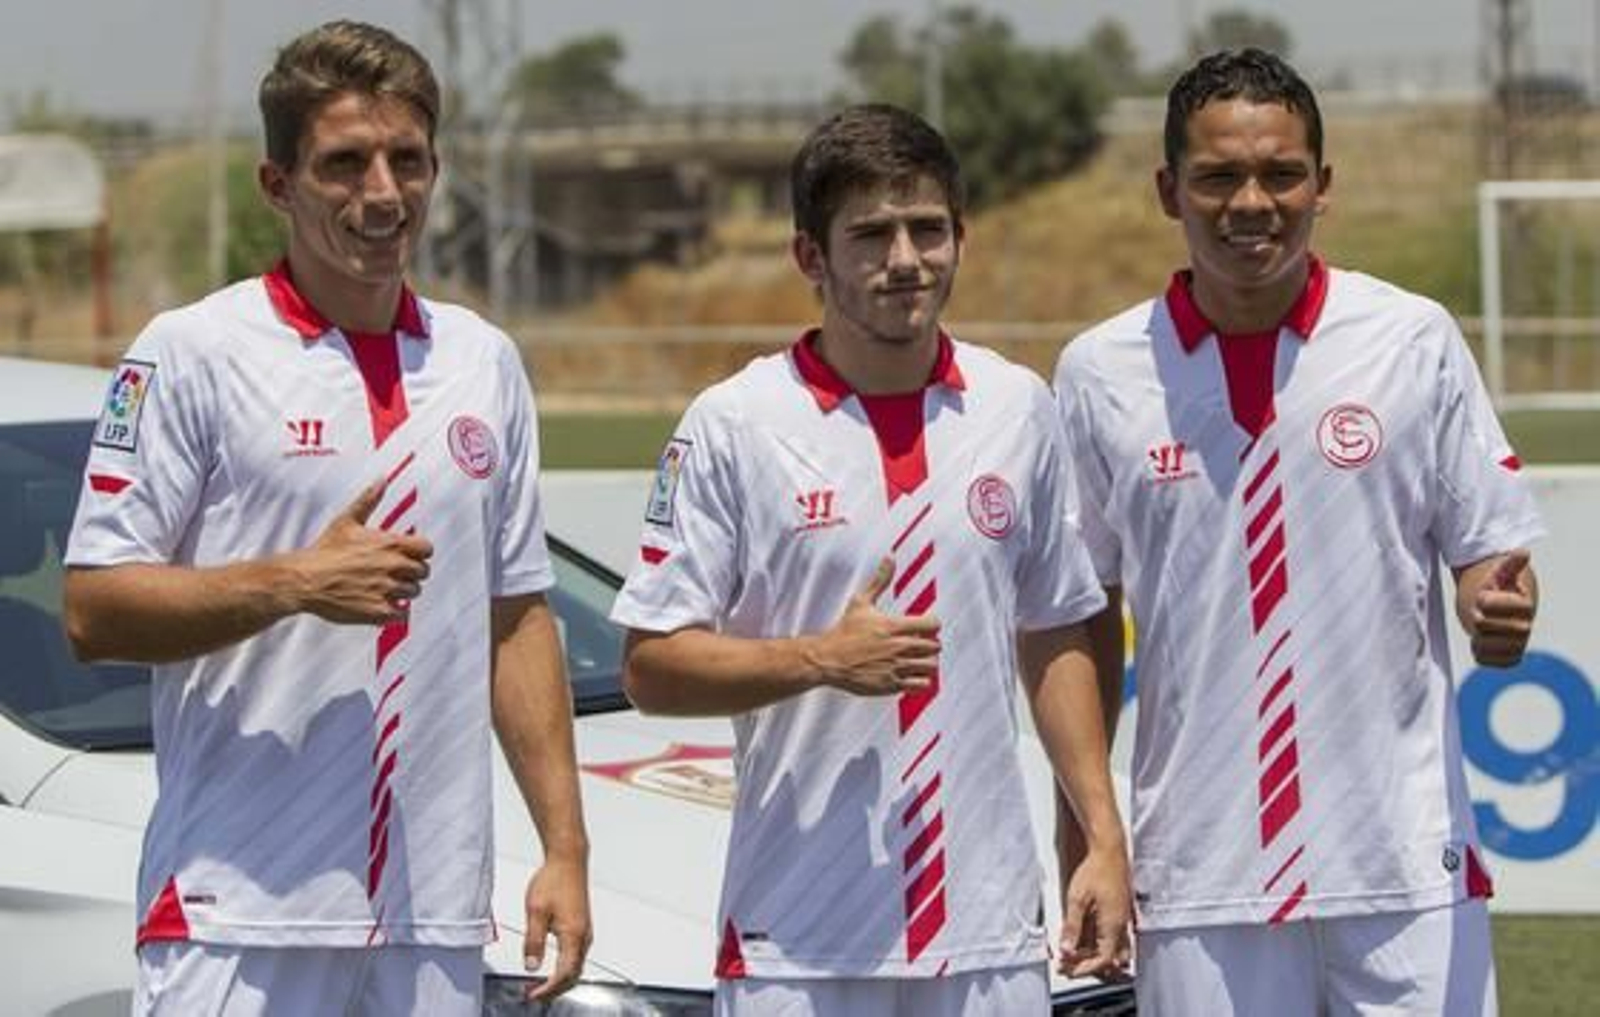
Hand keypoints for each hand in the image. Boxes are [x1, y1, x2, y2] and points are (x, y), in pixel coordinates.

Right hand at [287, 479, 433, 624]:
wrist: (304, 580)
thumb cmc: (324, 550)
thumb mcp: (347, 520)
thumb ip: (369, 500)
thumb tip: (382, 479)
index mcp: (390, 544)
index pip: (427, 549)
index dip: (419, 553)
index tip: (408, 556)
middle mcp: (393, 567)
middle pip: (423, 572)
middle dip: (411, 573)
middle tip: (393, 573)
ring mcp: (387, 589)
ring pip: (413, 592)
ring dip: (402, 591)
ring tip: (383, 588)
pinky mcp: (378, 611)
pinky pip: (401, 613)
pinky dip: (394, 611)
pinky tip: (380, 604)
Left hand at [521, 857, 591, 1000]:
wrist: (568, 861)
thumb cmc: (554, 880)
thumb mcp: (536, 912)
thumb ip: (534, 942)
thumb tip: (532, 966)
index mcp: (573, 935)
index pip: (564, 974)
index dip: (548, 989)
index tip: (533, 994)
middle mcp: (583, 936)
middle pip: (573, 975)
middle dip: (554, 989)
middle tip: (534, 994)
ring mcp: (585, 932)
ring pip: (576, 966)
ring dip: (560, 980)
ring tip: (540, 984)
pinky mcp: (582, 927)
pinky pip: (576, 956)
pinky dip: (565, 968)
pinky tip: (553, 967)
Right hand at [808, 558, 941, 696]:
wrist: (827, 660)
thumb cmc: (844, 631)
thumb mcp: (861, 602)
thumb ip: (880, 580)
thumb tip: (890, 558)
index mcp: (894, 626)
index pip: (933, 624)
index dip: (931, 625)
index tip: (924, 627)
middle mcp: (898, 647)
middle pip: (935, 647)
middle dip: (930, 645)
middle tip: (919, 644)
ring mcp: (896, 667)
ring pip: (931, 667)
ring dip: (926, 663)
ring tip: (916, 660)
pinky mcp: (892, 685)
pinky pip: (921, 684)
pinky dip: (919, 680)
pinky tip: (909, 674)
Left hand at [1058, 841, 1132, 981]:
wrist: (1110, 849)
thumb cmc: (1096, 870)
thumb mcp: (1077, 900)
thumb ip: (1072, 927)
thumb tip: (1067, 950)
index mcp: (1113, 926)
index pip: (1103, 960)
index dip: (1084, 969)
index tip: (1067, 969)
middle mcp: (1123, 925)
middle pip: (1113, 959)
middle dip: (1091, 965)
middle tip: (1071, 964)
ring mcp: (1125, 917)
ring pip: (1119, 949)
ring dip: (1099, 955)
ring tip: (1078, 953)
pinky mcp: (1124, 909)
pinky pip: (1120, 935)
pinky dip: (1105, 943)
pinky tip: (1092, 939)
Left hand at [1468, 550, 1535, 667]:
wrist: (1501, 612)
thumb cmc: (1497, 589)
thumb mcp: (1500, 574)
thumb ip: (1509, 565)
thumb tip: (1523, 552)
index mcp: (1524, 605)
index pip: (1486, 604)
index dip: (1481, 599)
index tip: (1485, 596)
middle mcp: (1525, 628)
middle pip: (1481, 624)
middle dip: (1477, 616)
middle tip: (1482, 612)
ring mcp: (1519, 646)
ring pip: (1481, 644)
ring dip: (1476, 634)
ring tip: (1485, 626)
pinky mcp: (1510, 660)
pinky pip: (1482, 659)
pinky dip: (1478, 650)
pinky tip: (1485, 640)